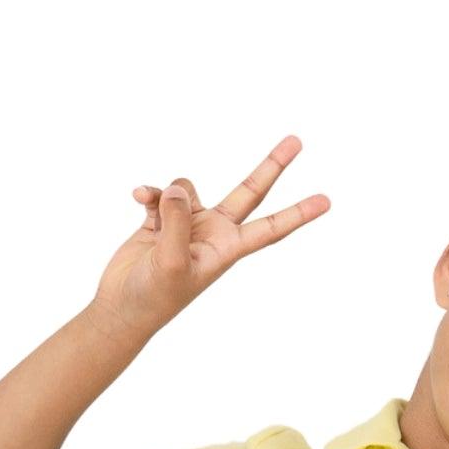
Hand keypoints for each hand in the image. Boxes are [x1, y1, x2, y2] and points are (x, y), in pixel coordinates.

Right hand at [93, 134, 328, 339]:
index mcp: (226, 249)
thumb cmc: (154, 296)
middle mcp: (214, 233)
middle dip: (271, 166)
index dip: (298, 214)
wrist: (122, 307)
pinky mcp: (162, 219)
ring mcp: (188, 224)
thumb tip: (178, 189)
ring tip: (154, 211)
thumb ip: (179, 221)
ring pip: (189, 187)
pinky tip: (137, 197)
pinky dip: (150, 192)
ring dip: (170, 192)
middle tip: (297, 140)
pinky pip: (161, 192)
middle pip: (249, 193)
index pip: (270, 228)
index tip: (326, 201)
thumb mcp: (171, 261)